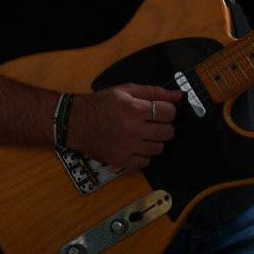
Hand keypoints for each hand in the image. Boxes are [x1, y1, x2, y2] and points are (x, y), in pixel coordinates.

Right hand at [66, 83, 182, 168]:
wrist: (74, 122)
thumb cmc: (100, 104)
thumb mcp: (126, 90)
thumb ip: (154, 92)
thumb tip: (178, 95)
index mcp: (134, 109)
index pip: (169, 113)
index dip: (168, 110)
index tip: (161, 110)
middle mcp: (132, 130)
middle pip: (168, 132)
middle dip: (163, 125)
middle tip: (152, 122)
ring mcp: (127, 147)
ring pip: (159, 148)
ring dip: (154, 140)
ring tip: (143, 134)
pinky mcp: (121, 161)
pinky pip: (146, 162)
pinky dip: (144, 155)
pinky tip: (136, 145)